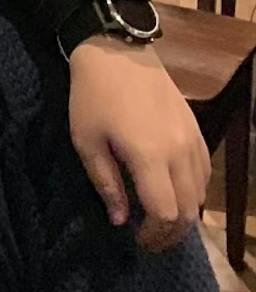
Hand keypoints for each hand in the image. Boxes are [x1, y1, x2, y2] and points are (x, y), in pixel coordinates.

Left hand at [68, 37, 207, 250]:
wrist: (116, 51)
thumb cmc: (92, 96)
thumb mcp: (86, 141)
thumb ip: (106, 184)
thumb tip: (120, 220)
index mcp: (150, 157)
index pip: (165, 213)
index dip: (154, 235)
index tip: (137, 241)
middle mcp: (179, 152)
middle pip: (189, 210)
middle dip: (170, 233)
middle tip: (149, 240)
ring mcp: (192, 139)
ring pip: (201, 194)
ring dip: (184, 214)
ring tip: (160, 220)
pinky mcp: (196, 128)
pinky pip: (205, 172)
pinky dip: (194, 191)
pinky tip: (175, 192)